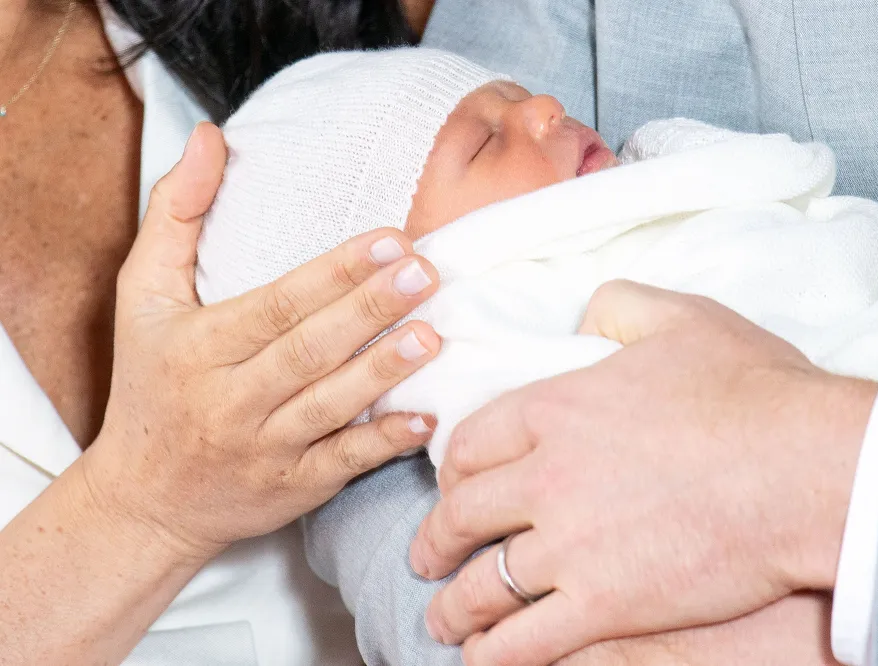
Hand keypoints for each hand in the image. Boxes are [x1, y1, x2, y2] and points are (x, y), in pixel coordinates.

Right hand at [83, 123, 441, 557]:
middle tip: (425, 272)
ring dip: (383, 371)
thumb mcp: (140, 296)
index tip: (388, 238)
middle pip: (308, 350)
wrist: (143, 500)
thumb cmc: (149, 384)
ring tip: (433, 334)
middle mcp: (231, 400)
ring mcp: (265, 449)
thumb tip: (211, 137)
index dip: (333, 273)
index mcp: (199, 347)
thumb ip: (174, 214)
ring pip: (330, 406)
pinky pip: (342, 464)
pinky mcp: (294, 488)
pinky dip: (384, 443)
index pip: (275, 305)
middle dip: (369, 309)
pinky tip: (425, 418)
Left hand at [410, 280, 877, 664]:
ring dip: (455, 607)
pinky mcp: (606, 604)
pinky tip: (484, 658)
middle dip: (435, 542)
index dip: (451, 470)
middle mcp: (546, 477)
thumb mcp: (681, 318)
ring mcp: (571, 545)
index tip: (450, 486)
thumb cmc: (752, 390)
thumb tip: (586, 314)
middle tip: (427, 556)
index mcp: (555, 408)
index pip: (470, 443)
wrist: (807, 465)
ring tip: (445, 618)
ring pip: (484, 586)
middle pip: (462, 516)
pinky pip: (527, 642)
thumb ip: (618, 306)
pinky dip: (495, 655)